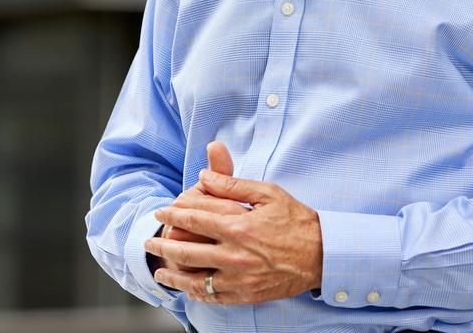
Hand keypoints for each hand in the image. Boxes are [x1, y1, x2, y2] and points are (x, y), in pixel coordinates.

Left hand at [145, 168, 322, 304]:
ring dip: (173, 274)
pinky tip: (186, 288)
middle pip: (187, 250)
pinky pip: (213, 297)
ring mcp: (239, 278)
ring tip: (159, 269)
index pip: (194, 218)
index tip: (160, 211)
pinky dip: (195, 293)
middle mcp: (235, 254)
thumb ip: (231, 184)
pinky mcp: (246, 294)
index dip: (172, 214)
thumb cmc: (295, 220)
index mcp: (238, 226)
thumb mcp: (266, 193)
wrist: (322, 255)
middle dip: (163, 244)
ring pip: (195, 279)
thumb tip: (203, 176)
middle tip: (150, 240)